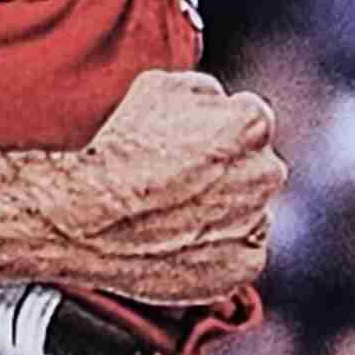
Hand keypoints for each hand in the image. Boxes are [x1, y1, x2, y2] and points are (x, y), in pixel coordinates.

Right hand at [50, 70, 285, 307]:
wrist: (90, 216)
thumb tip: (217, 102)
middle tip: (181, 181)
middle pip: (255, 168)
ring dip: (223, 212)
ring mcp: (256, 224)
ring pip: (248, 212)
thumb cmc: (120, 151)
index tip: (191, 145)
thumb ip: (205, 91)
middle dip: (227, 173)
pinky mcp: (243, 267)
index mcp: (252, 123)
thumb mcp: (159, 87)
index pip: (250, 121)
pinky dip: (218, 251)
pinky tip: (181, 242)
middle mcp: (265, 173)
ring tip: (174, 215)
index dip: (217, 131)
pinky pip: (240, 255)